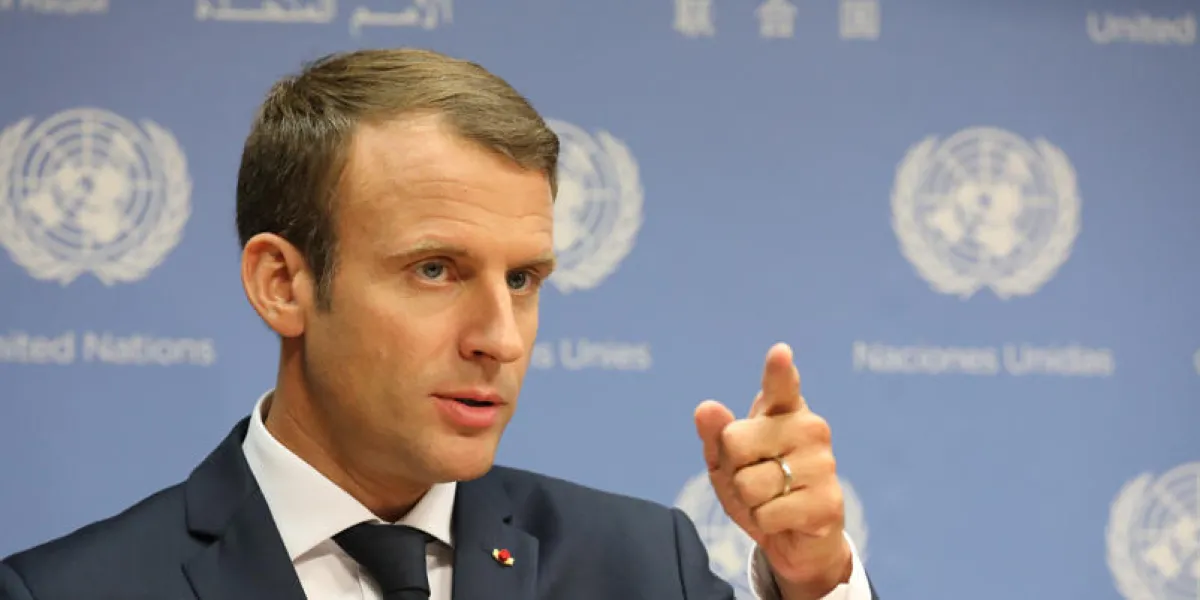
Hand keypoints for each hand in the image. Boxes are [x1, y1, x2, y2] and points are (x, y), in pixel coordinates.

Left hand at [694, 343, 852, 599]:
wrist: (794, 538)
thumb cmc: (758, 488)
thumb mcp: (725, 462)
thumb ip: (715, 435)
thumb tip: (706, 408)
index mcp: (784, 411)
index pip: (781, 386)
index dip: (779, 371)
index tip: (780, 352)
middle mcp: (809, 429)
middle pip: (736, 443)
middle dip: (733, 471)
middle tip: (756, 480)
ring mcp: (823, 464)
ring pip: (750, 484)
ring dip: (750, 501)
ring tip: (772, 500)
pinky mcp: (828, 501)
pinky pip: (767, 513)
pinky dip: (765, 522)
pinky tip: (785, 519)